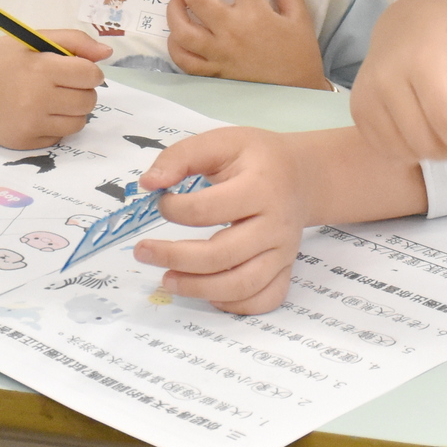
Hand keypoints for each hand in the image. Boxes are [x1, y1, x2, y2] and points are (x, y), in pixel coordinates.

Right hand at [0, 30, 110, 149]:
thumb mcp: (32, 38)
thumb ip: (73, 41)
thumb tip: (107, 53)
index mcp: (40, 69)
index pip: (91, 75)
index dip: (89, 71)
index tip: (76, 69)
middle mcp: (36, 100)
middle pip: (89, 101)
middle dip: (82, 90)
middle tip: (62, 83)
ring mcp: (30, 125)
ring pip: (79, 122)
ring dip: (72, 110)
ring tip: (52, 98)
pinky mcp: (24, 143)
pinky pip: (59, 137)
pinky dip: (55, 126)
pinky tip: (37, 113)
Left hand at [134, 126, 310, 312]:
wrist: (303, 176)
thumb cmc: (257, 158)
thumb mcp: (222, 141)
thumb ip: (181, 156)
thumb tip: (148, 183)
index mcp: (260, 187)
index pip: (207, 210)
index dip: (174, 209)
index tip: (161, 202)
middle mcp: (275, 224)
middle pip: (221, 255)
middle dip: (174, 256)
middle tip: (143, 252)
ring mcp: (283, 251)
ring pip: (241, 285)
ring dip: (197, 288)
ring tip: (167, 280)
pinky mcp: (285, 269)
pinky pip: (265, 299)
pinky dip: (234, 305)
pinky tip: (208, 292)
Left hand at [168, 0, 329, 89]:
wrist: (298, 96)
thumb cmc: (299, 56)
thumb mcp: (300, 18)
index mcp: (255, 14)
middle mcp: (230, 31)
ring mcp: (217, 54)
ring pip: (180, 28)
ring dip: (175, 6)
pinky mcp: (212, 73)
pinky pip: (183, 59)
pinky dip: (175, 44)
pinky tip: (180, 32)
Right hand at [350, 0, 446, 166]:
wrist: (408, 21)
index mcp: (421, 61)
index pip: (445, 117)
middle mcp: (386, 79)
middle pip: (425, 141)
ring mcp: (366, 95)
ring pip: (405, 151)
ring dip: (431, 151)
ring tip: (441, 126)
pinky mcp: (357, 110)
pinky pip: (385, 150)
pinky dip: (408, 149)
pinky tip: (419, 128)